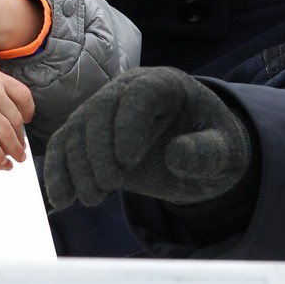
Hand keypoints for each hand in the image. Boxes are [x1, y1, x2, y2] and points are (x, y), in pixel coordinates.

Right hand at [43, 67, 251, 208]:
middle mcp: (128, 90)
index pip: (140, 94)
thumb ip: (206, 152)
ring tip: (92, 198)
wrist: (196, 144)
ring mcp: (105, 109)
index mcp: (165, 84)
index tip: (128, 160)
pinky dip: (58, 171)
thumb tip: (176, 157)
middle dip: (98, 150)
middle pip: (101, 109)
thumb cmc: (213, 142)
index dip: (129, 123)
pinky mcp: (90, 133)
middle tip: (107, 186)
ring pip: (78, 128)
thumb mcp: (225, 150)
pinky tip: (62, 199)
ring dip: (77, 165)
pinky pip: (65, 145)